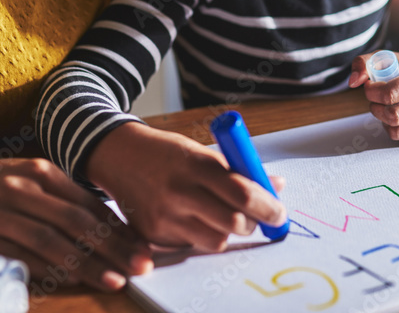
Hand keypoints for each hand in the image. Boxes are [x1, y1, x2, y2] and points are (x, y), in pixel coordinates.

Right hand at [0, 148, 152, 290]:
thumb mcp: (25, 179)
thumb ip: (59, 199)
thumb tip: (100, 224)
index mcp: (43, 172)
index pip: (90, 203)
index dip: (120, 227)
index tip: (144, 247)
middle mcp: (27, 186)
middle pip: (79, 220)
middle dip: (114, 246)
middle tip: (142, 265)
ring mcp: (3, 208)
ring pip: (53, 238)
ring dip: (87, 262)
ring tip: (114, 279)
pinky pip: (20, 253)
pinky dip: (47, 269)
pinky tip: (69, 280)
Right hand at [86, 122, 286, 251]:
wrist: (119, 156)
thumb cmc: (168, 153)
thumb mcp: (202, 152)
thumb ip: (238, 171)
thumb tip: (276, 185)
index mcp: (196, 164)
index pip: (242, 192)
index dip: (267, 206)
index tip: (279, 212)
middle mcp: (179, 192)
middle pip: (233, 223)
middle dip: (252, 223)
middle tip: (255, 218)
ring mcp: (164, 216)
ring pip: (216, 241)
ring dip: (227, 232)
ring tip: (222, 216)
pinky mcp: (152, 235)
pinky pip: (191, 246)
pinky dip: (200, 235)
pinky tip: (192, 217)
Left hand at [348, 52, 398, 144]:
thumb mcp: (384, 59)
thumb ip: (362, 63)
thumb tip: (353, 82)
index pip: (389, 94)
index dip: (371, 93)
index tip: (370, 87)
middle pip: (393, 116)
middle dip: (376, 109)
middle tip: (377, 101)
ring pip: (397, 132)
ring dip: (385, 122)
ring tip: (389, 108)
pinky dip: (396, 130)